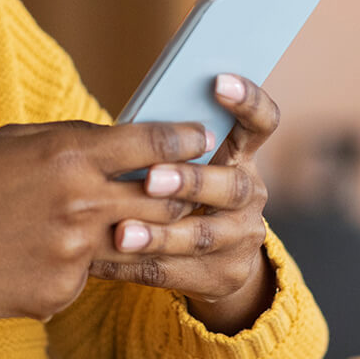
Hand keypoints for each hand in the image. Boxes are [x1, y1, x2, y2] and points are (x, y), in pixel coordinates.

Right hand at [0, 120, 211, 320]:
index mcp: (66, 155)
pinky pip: (86, 277)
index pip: (150, 142)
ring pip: (132, 243)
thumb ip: (69, 140)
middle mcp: (79, 204)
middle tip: (184, 189)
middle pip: (163, 200)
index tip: (201, 137)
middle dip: (178, 193)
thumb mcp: (12, 142)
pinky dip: (74, 267)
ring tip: (112, 222)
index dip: (185, 138)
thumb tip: (117, 140)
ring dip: (134, 233)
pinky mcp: (60, 293)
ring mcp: (72, 254)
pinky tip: (36, 258)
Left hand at [89, 73, 280, 332]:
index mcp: (242, 157)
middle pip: (232, 186)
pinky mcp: (219, 276)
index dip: (247, 100)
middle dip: (191, 181)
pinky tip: (98, 258)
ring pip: (202, 236)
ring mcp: (239, 239)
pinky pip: (171, 271)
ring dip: (159, 234)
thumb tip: (130, 121)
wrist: (214, 260)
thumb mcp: (189, 161)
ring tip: (121, 233)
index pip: (261, 123)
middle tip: (152, 178)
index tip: (218, 81)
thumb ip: (171, 145)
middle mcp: (249, 196)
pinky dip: (131, 264)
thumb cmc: (184, 190)